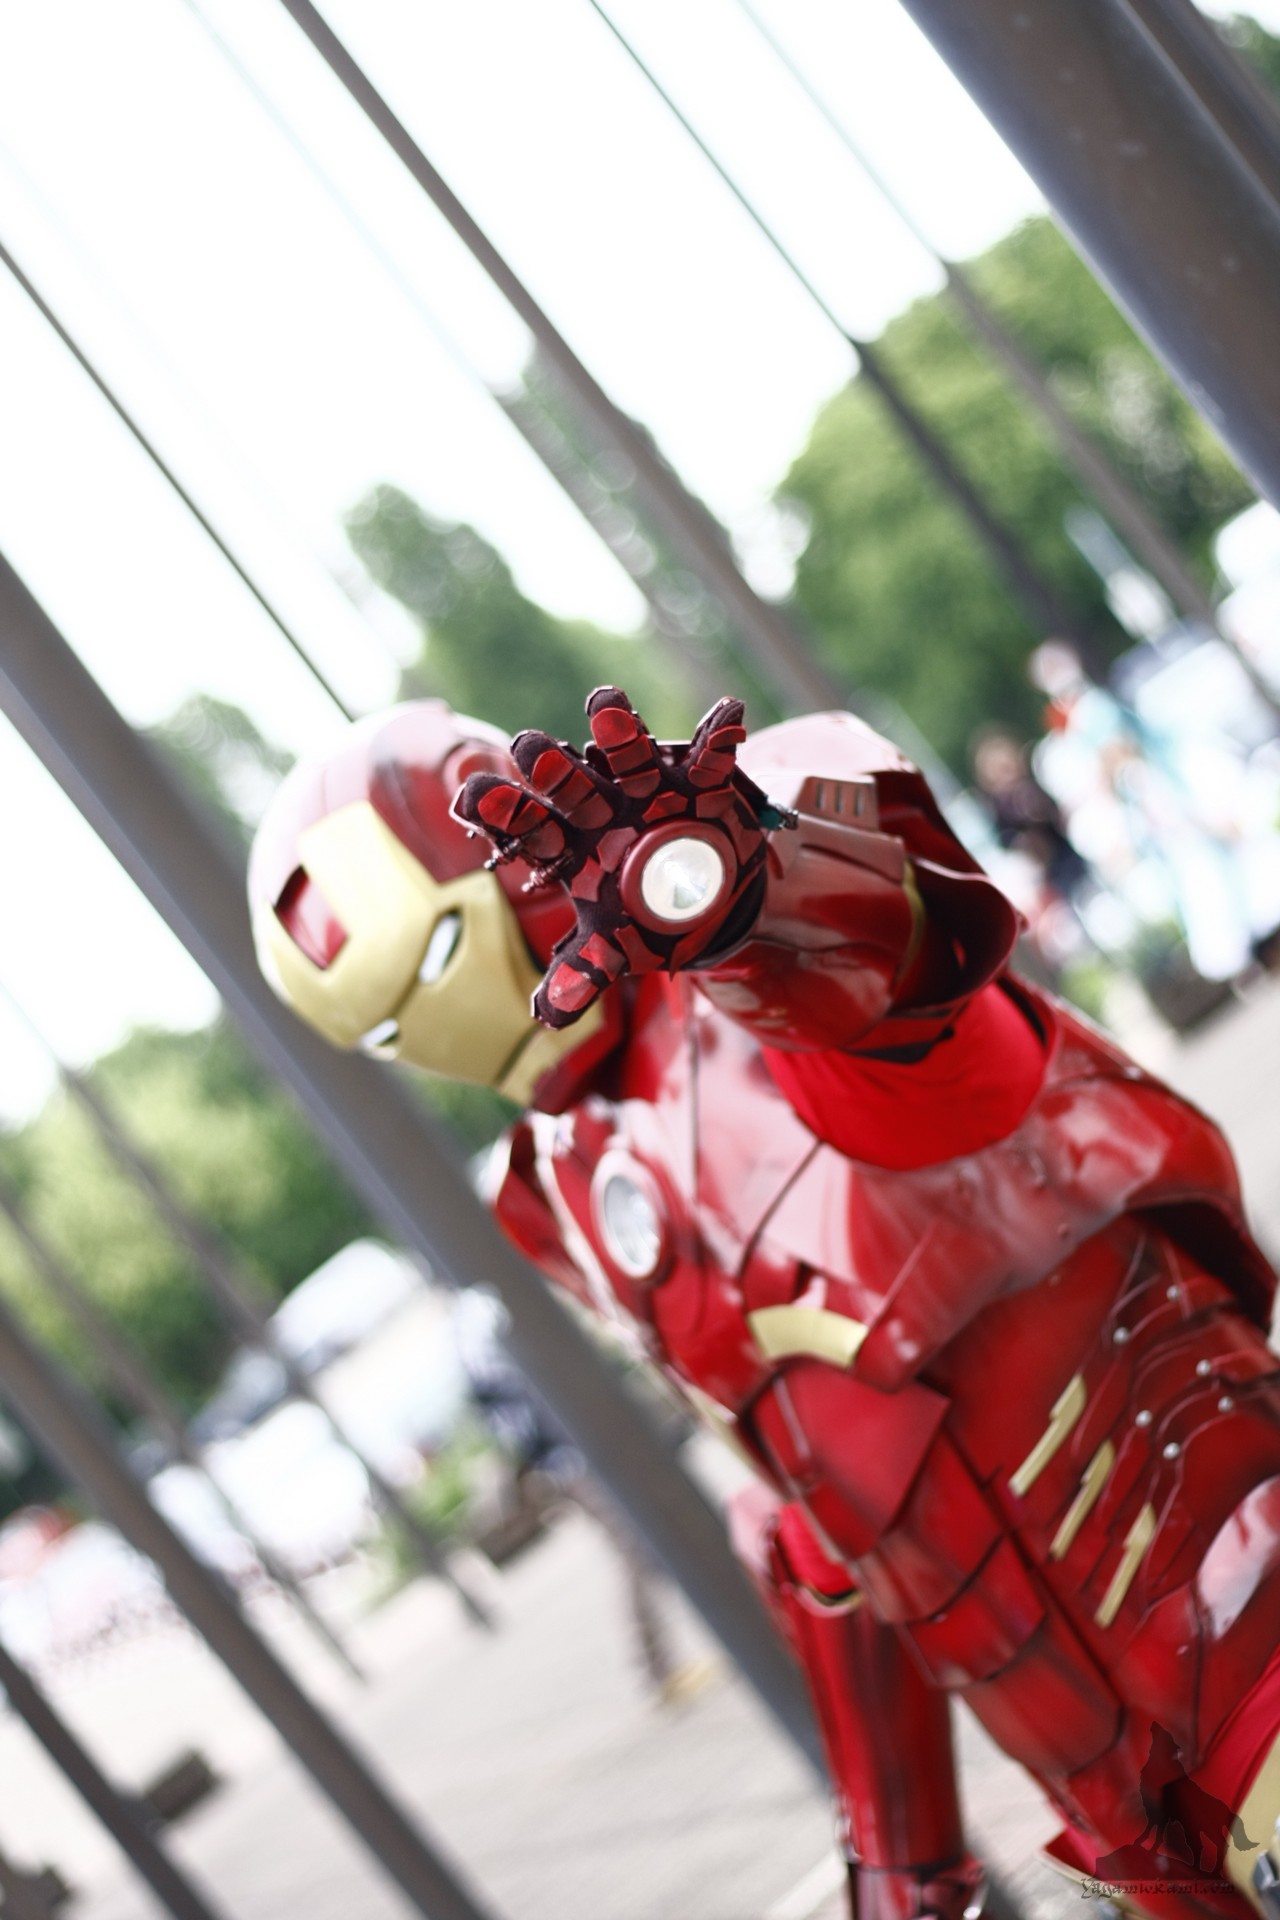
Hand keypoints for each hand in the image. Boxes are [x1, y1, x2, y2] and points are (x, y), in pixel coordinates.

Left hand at [452, 688, 778, 1027]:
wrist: (705, 898)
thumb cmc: (641, 917)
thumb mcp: (613, 948)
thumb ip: (582, 973)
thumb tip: (546, 1018)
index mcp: (572, 847)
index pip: (531, 830)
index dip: (504, 814)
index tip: (469, 795)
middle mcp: (603, 808)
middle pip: (571, 788)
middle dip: (552, 769)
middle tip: (528, 746)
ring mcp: (650, 791)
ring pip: (629, 758)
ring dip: (620, 733)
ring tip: (605, 705)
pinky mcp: (700, 781)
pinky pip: (710, 756)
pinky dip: (718, 736)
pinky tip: (727, 713)